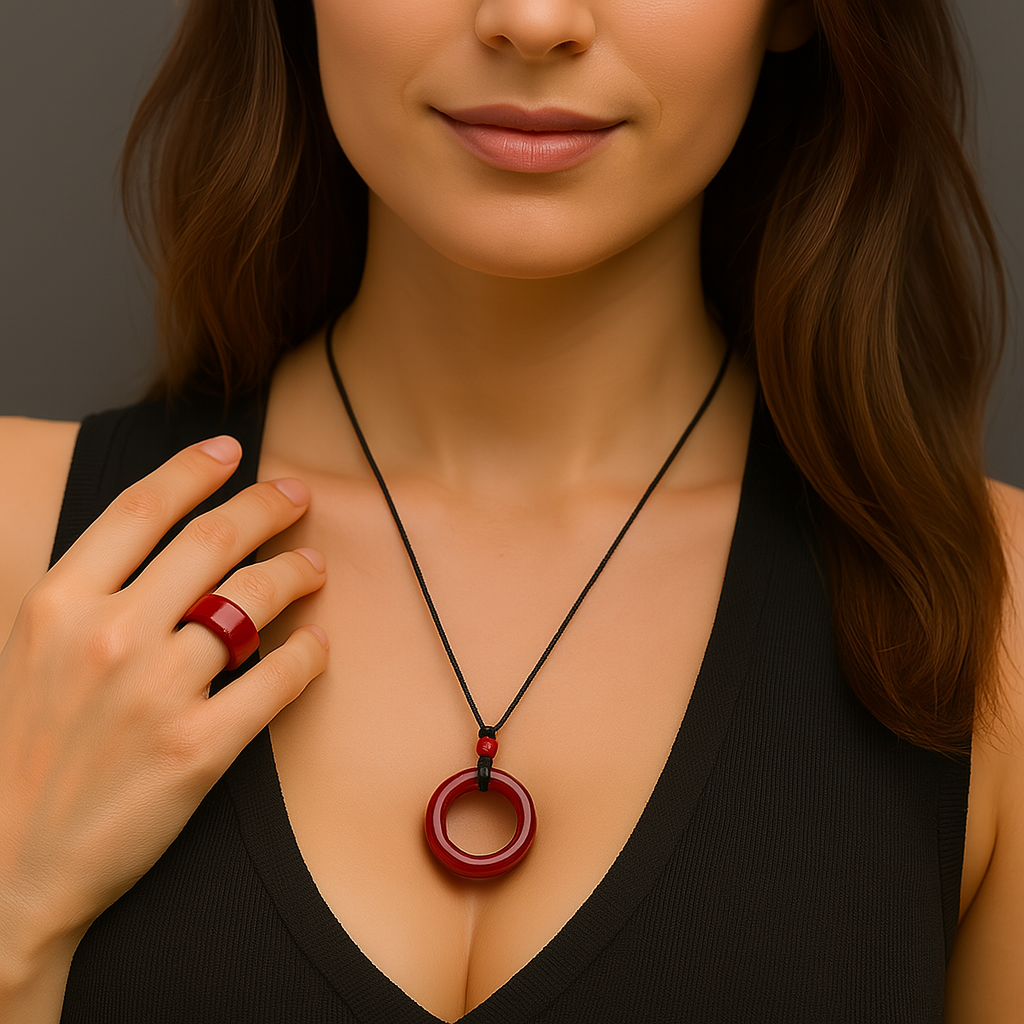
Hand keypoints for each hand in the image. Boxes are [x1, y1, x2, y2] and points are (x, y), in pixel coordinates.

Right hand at [0, 435, 327, 988]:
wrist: (8, 867)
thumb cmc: (24, 753)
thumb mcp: (30, 652)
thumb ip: (89, 596)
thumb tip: (160, 549)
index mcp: (58, 603)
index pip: (141, 510)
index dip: (193, 469)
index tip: (231, 451)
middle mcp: (108, 634)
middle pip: (210, 540)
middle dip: (264, 506)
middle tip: (295, 495)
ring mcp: (157, 690)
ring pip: (253, 600)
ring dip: (295, 573)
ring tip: (312, 567)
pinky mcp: (199, 746)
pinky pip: (279, 677)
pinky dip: (309, 653)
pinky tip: (317, 643)